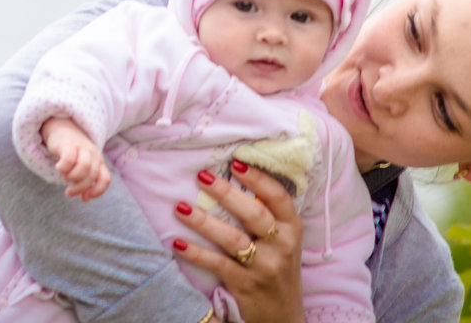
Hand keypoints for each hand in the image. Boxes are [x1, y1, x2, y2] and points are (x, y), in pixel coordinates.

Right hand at [40, 117, 111, 200]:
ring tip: (65, 178)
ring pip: (84, 167)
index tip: (84, 198)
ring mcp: (82, 148)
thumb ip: (85, 180)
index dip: (97, 191)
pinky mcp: (68, 144)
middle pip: (91, 175)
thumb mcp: (82, 164)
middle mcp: (93, 154)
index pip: (105, 179)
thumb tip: (85, 198)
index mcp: (98, 161)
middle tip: (69, 193)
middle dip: (80, 188)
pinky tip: (59, 168)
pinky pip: (69, 159)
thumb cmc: (73, 151)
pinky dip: (63, 168)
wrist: (62, 126)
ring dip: (73, 178)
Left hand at [173, 160, 304, 322]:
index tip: (235, 162)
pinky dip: (197, 254)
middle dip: (226, 192)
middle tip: (201, 176)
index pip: (278, 197)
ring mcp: (265, 267)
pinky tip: (178, 243)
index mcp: (292, 228)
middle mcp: (282, 246)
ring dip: (203, 222)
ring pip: (232, 239)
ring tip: (180, 207)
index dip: (258, 178)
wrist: (284, 317)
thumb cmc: (278, 268)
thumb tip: (236, 178)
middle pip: (253, 213)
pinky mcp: (246, 286)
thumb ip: (268, 215)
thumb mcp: (283, 241)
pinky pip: (218, 265)